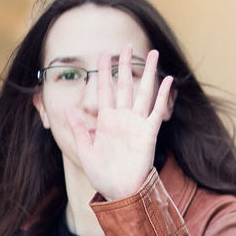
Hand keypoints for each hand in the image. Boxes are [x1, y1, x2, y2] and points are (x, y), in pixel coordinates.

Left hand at [65, 45, 173, 200]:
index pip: (105, 89)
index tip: (103, 52)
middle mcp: (122, 118)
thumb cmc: (102, 174)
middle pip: (125, 84)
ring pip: (143, 92)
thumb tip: (68, 107)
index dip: (104, 70)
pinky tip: (168, 80)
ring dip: (148, 73)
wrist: (120, 190)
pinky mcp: (149, 132)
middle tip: (126, 45)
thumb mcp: (85, 149)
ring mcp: (137, 124)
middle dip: (125, 64)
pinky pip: (157, 110)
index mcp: (106, 120)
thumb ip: (79, 128)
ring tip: (151, 54)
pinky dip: (162, 95)